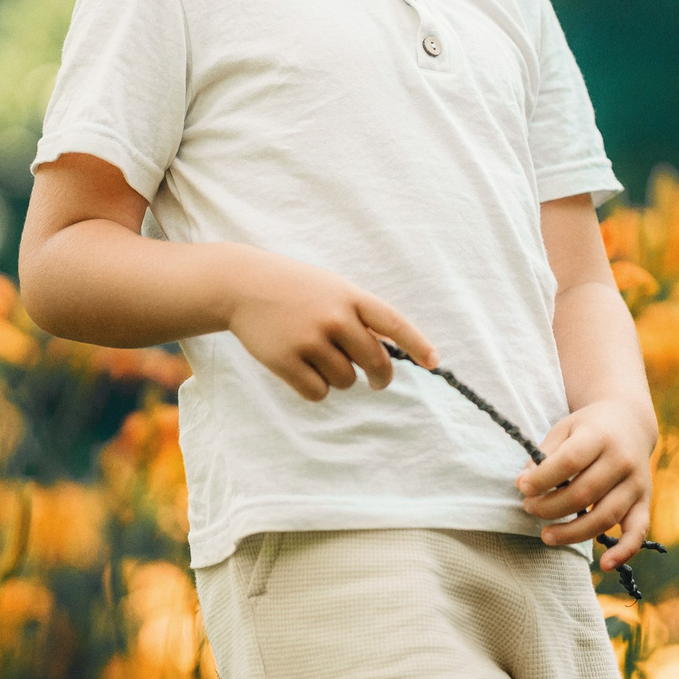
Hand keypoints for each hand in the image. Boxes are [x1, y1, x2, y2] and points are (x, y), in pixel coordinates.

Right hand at [224, 249, 436, 403]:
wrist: (244, 285)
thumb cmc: (298, 290)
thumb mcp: (334, 289)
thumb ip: (361, 316)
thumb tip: (387, 356)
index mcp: (351, 297)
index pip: (394, 323)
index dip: (417, 344)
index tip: (435, 363)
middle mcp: (334, 317)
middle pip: (375, 363)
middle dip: (380, 377)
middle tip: (377, 381)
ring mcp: (310, 340)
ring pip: (346, 381)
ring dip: (339, 377)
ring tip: (318, 356)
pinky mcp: (286, 361)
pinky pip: (319, 393)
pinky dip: (316, 388)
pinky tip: (302, 369)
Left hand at [516, 397, 654, 568]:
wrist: (629, 423)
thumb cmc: (589, 429)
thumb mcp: (565, 429)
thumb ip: (545, 455)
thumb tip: (523, 484)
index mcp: (599, 436)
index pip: (569, 461)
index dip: (543, 478)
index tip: (522, 487)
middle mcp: (622, 460)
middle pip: (583, 493)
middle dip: (550, 507)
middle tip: (529, 508)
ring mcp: (636, 483)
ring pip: (604, 517)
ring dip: (572, 533)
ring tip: (546, 535)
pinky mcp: (644, 502)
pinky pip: (638, 531)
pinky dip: (624, 551)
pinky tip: (605, 566)